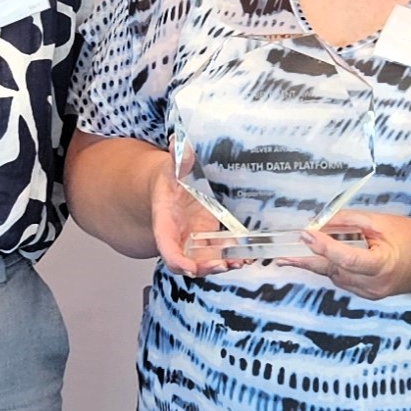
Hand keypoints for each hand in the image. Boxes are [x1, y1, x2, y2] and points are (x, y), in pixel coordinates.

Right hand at [150, 141, 234, 276]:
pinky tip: (245, 256)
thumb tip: (177, 142)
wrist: (170, 187)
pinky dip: (231, 257)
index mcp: (165, 223)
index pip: (167, 248)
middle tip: (222, 265)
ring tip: (239, 262)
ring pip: (205, 261)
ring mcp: (194, 241)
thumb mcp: (172, 168)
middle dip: (205, 267)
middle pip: (188, 262)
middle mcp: (179, 237)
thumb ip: (177, 159)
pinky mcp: (208, 239)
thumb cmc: (169, 180)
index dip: (177, 261)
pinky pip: (218, 253)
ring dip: (222, 265)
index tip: (190, 267)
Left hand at [294, 209, 410, 300]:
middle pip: (335, 270)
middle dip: (309, 259)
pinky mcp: (368, 294)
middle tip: (282, 255)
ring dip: (319, 263)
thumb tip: (321, 222)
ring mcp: (371, 293)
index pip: (347, 258)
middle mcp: (375, 284)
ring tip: (295, 253)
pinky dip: (332, 267)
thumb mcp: (381, 222)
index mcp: (383, 265)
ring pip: (336, 276)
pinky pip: (343, 280)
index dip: (324, 246)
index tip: (306, 234)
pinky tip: (321, 258)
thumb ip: (349, 222)